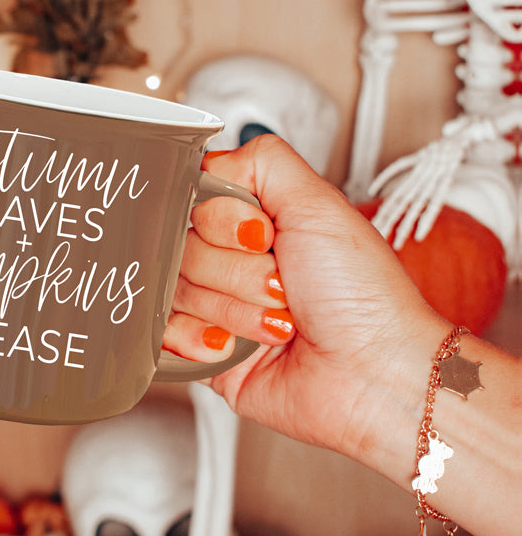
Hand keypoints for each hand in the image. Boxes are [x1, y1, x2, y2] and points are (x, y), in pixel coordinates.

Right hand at [164, 135, 447, 461]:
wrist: (372, 376)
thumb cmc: (363, 298)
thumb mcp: (319, 204)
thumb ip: (263, 161)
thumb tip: (210, 160)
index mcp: (258, 222)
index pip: (196, 199)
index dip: (224, 220)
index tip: (263, 235)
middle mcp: (234, 261)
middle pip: (183, 245)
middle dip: (237, 271)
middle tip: (282, 285)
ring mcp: (216, 306)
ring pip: (175, 288)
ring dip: (232, 309)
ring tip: (277, 322)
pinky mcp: (201, 350)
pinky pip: (164, 332)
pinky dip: (202, 340)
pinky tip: (236, 346)